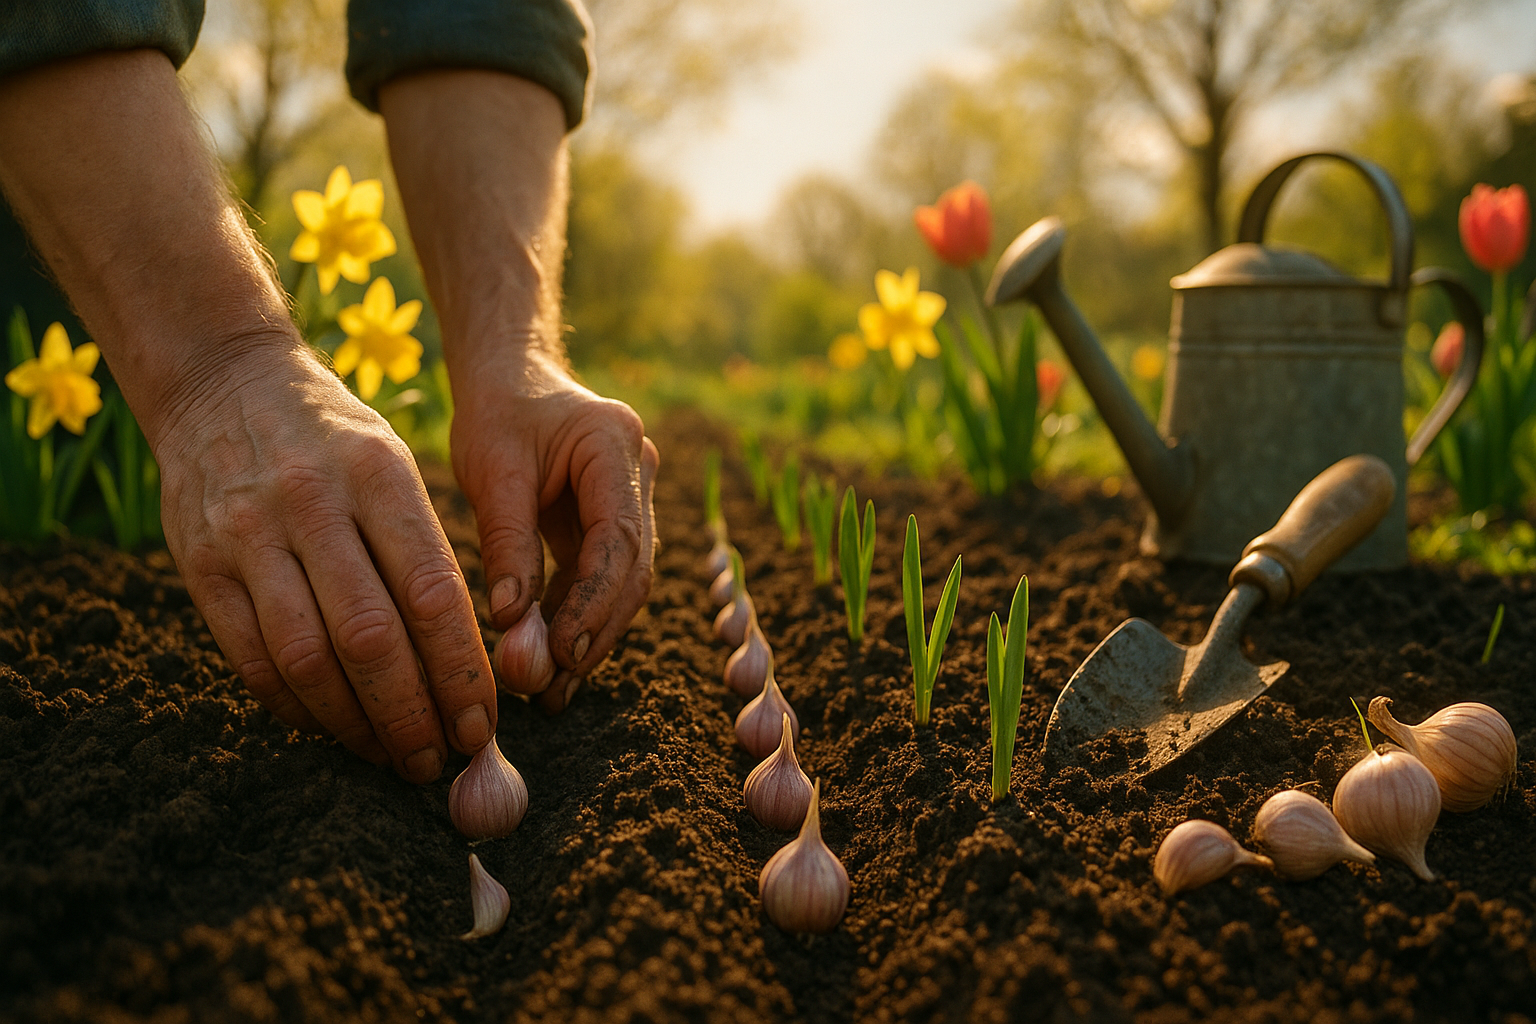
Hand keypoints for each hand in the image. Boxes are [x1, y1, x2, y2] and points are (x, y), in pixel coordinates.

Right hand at [155, 342, 497, 781]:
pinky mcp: (200, 564)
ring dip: (355, 724)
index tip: (484, 723)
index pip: (433, 593)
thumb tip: (465, 661)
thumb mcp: (392, 463)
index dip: (461, 671)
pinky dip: (296, 706)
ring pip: (308, 658)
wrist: (221, 382)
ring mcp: (249, 535)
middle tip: (440, 758)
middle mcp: (313, 504)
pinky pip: (251, 658)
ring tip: (390, 755)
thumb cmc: (333, 438)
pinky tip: (330, 726)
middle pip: (371, 637)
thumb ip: (424, 552)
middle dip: (413, 713)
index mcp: (379, 475)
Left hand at [449, 349, 658, 709]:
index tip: (563, 652)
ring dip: (589, 634)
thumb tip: (512, 621)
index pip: (617, 538)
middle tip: (552, 685)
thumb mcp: (491, 470)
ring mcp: (634, 496)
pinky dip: (578, 617)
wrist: (511, 377)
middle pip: (632, 568)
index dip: (593, 602)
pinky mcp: (615, 520)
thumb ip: (507, 543)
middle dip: (595, 630)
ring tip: (550, 688)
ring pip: (624, 580)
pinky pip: (604, 577)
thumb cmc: (497, 413)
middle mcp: (639, 470)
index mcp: (613, 443)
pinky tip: (553, 659)